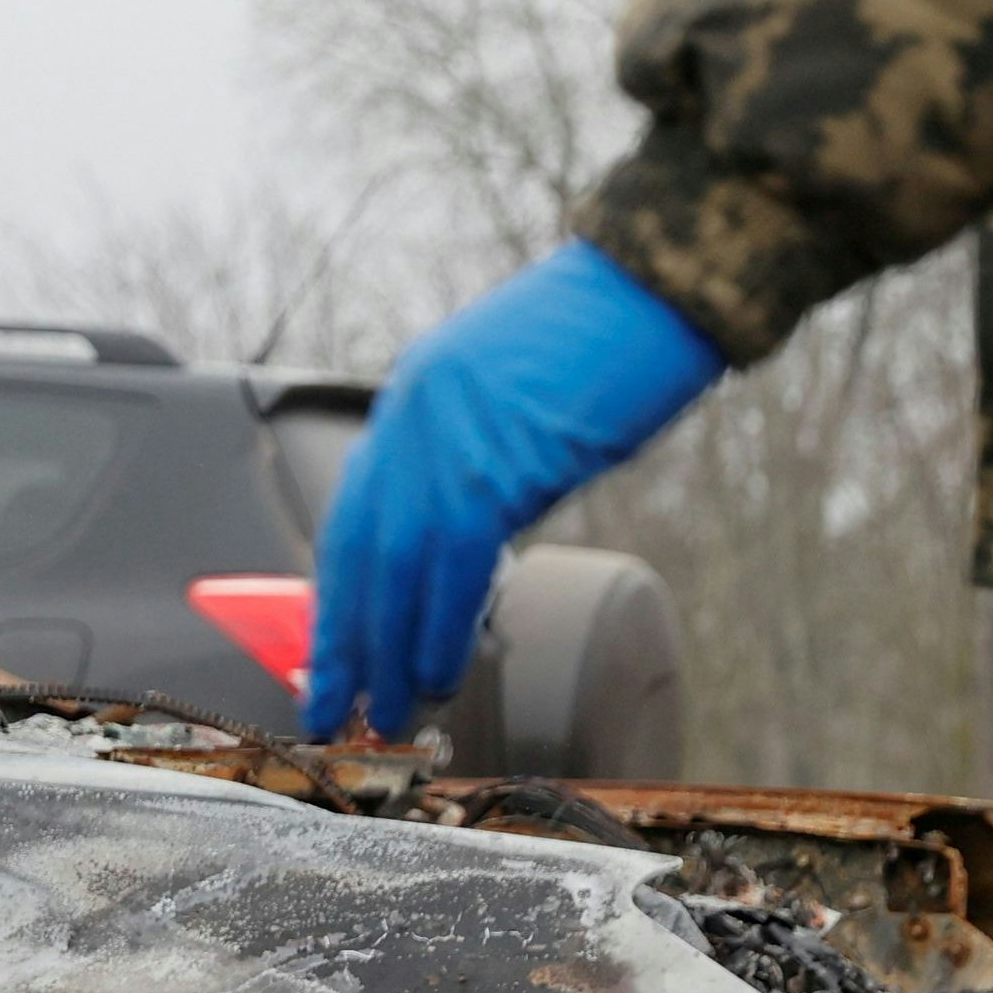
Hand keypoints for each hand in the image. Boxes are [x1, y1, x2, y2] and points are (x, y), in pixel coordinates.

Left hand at [302, 240, 722, 739]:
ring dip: (389, 652)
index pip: (353, 518)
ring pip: (396, 568)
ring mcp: (449, 437)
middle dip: (344, 640)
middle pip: (359, 551)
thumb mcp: (514, 397)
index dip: (339, 597)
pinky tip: (439, 672)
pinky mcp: (498, 459)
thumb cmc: (610, 336)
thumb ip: (476, 465)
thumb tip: (461, 555)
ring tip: (389, 713)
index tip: (330, 657)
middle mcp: (411, 416)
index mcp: (412, 399)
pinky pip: (453, 563)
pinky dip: (441, 626)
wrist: (662, 279)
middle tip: (336, 707)